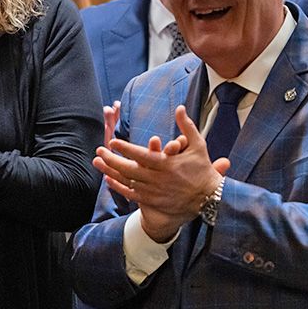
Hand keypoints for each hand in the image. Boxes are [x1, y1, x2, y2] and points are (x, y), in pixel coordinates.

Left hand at [93, 105, 229, 242]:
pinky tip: (108, 179)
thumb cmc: (203, 170)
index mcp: (167, 164)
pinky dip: (118, 187)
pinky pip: (131, 194)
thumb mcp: (198, 146)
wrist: (209, 199)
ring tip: (97, 163)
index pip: (142, 155)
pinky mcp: (153, 201)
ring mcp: (154, 191)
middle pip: (129, 169)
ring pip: (127, 182)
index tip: (112, 142)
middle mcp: (158, 179)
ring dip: (111, 172)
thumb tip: (179, 107)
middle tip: (99, 151)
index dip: (125, 149)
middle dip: (112, 160)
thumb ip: (187, 126)